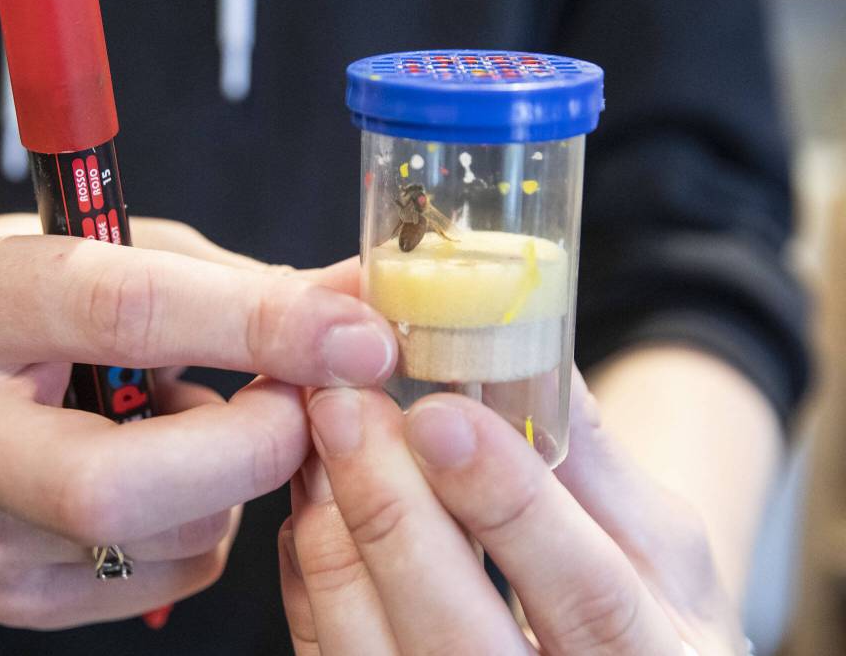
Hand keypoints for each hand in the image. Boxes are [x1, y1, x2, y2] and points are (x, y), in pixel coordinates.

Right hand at [0, 215, 394, 628]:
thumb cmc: (55, 289)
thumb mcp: (132, 251)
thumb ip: (241, 282)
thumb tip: (361, 308)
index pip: (120, 313)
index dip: (258, 326)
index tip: (357, 339)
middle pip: (111, 486)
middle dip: (247, 450)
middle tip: (301, 405)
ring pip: (149, 544)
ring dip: (228, 484)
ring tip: (205, 420)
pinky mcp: (1, 588)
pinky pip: (151, 581)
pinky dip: (202, 527)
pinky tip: (173, 471)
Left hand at [279, 371, 745, 654]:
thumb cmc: (647, 616)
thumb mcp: (658, 543)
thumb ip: (595, 457)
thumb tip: (526, 346)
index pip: (587, 593)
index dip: (509, 503)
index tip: (441, 416)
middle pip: (457, 634)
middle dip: (392, 512)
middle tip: (347, 408)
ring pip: (372, 650)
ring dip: (334, 532)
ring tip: (320, 434)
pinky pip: (329, 653)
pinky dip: (313, 571)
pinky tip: (315, 493)